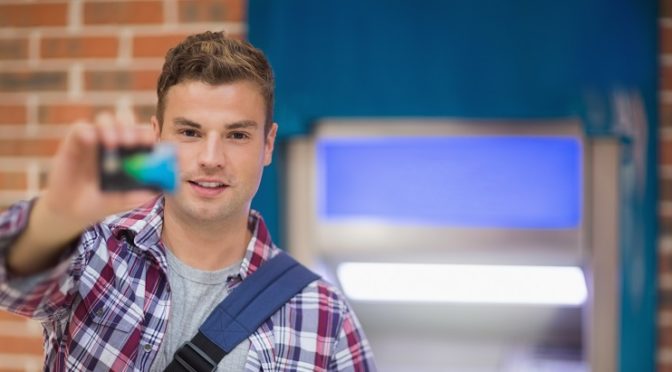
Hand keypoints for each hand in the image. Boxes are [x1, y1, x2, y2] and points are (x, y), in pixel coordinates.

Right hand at [39, 111, 158, 228]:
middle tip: (130, 142)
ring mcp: (94, 140)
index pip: (142, 133)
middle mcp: (114, 141)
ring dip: (111, 126)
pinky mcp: (74, 142)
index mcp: (130, 152)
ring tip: (112, 143)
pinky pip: (80, 128)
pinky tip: (91, 140)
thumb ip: (142, 193)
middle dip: (130, 127)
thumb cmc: (103, 201)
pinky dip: (87, 131)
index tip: (150, 142)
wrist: (72, 212)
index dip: (147, 134)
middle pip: (125, 120)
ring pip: (105, 119)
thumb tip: (160, 188)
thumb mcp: (126, 200)